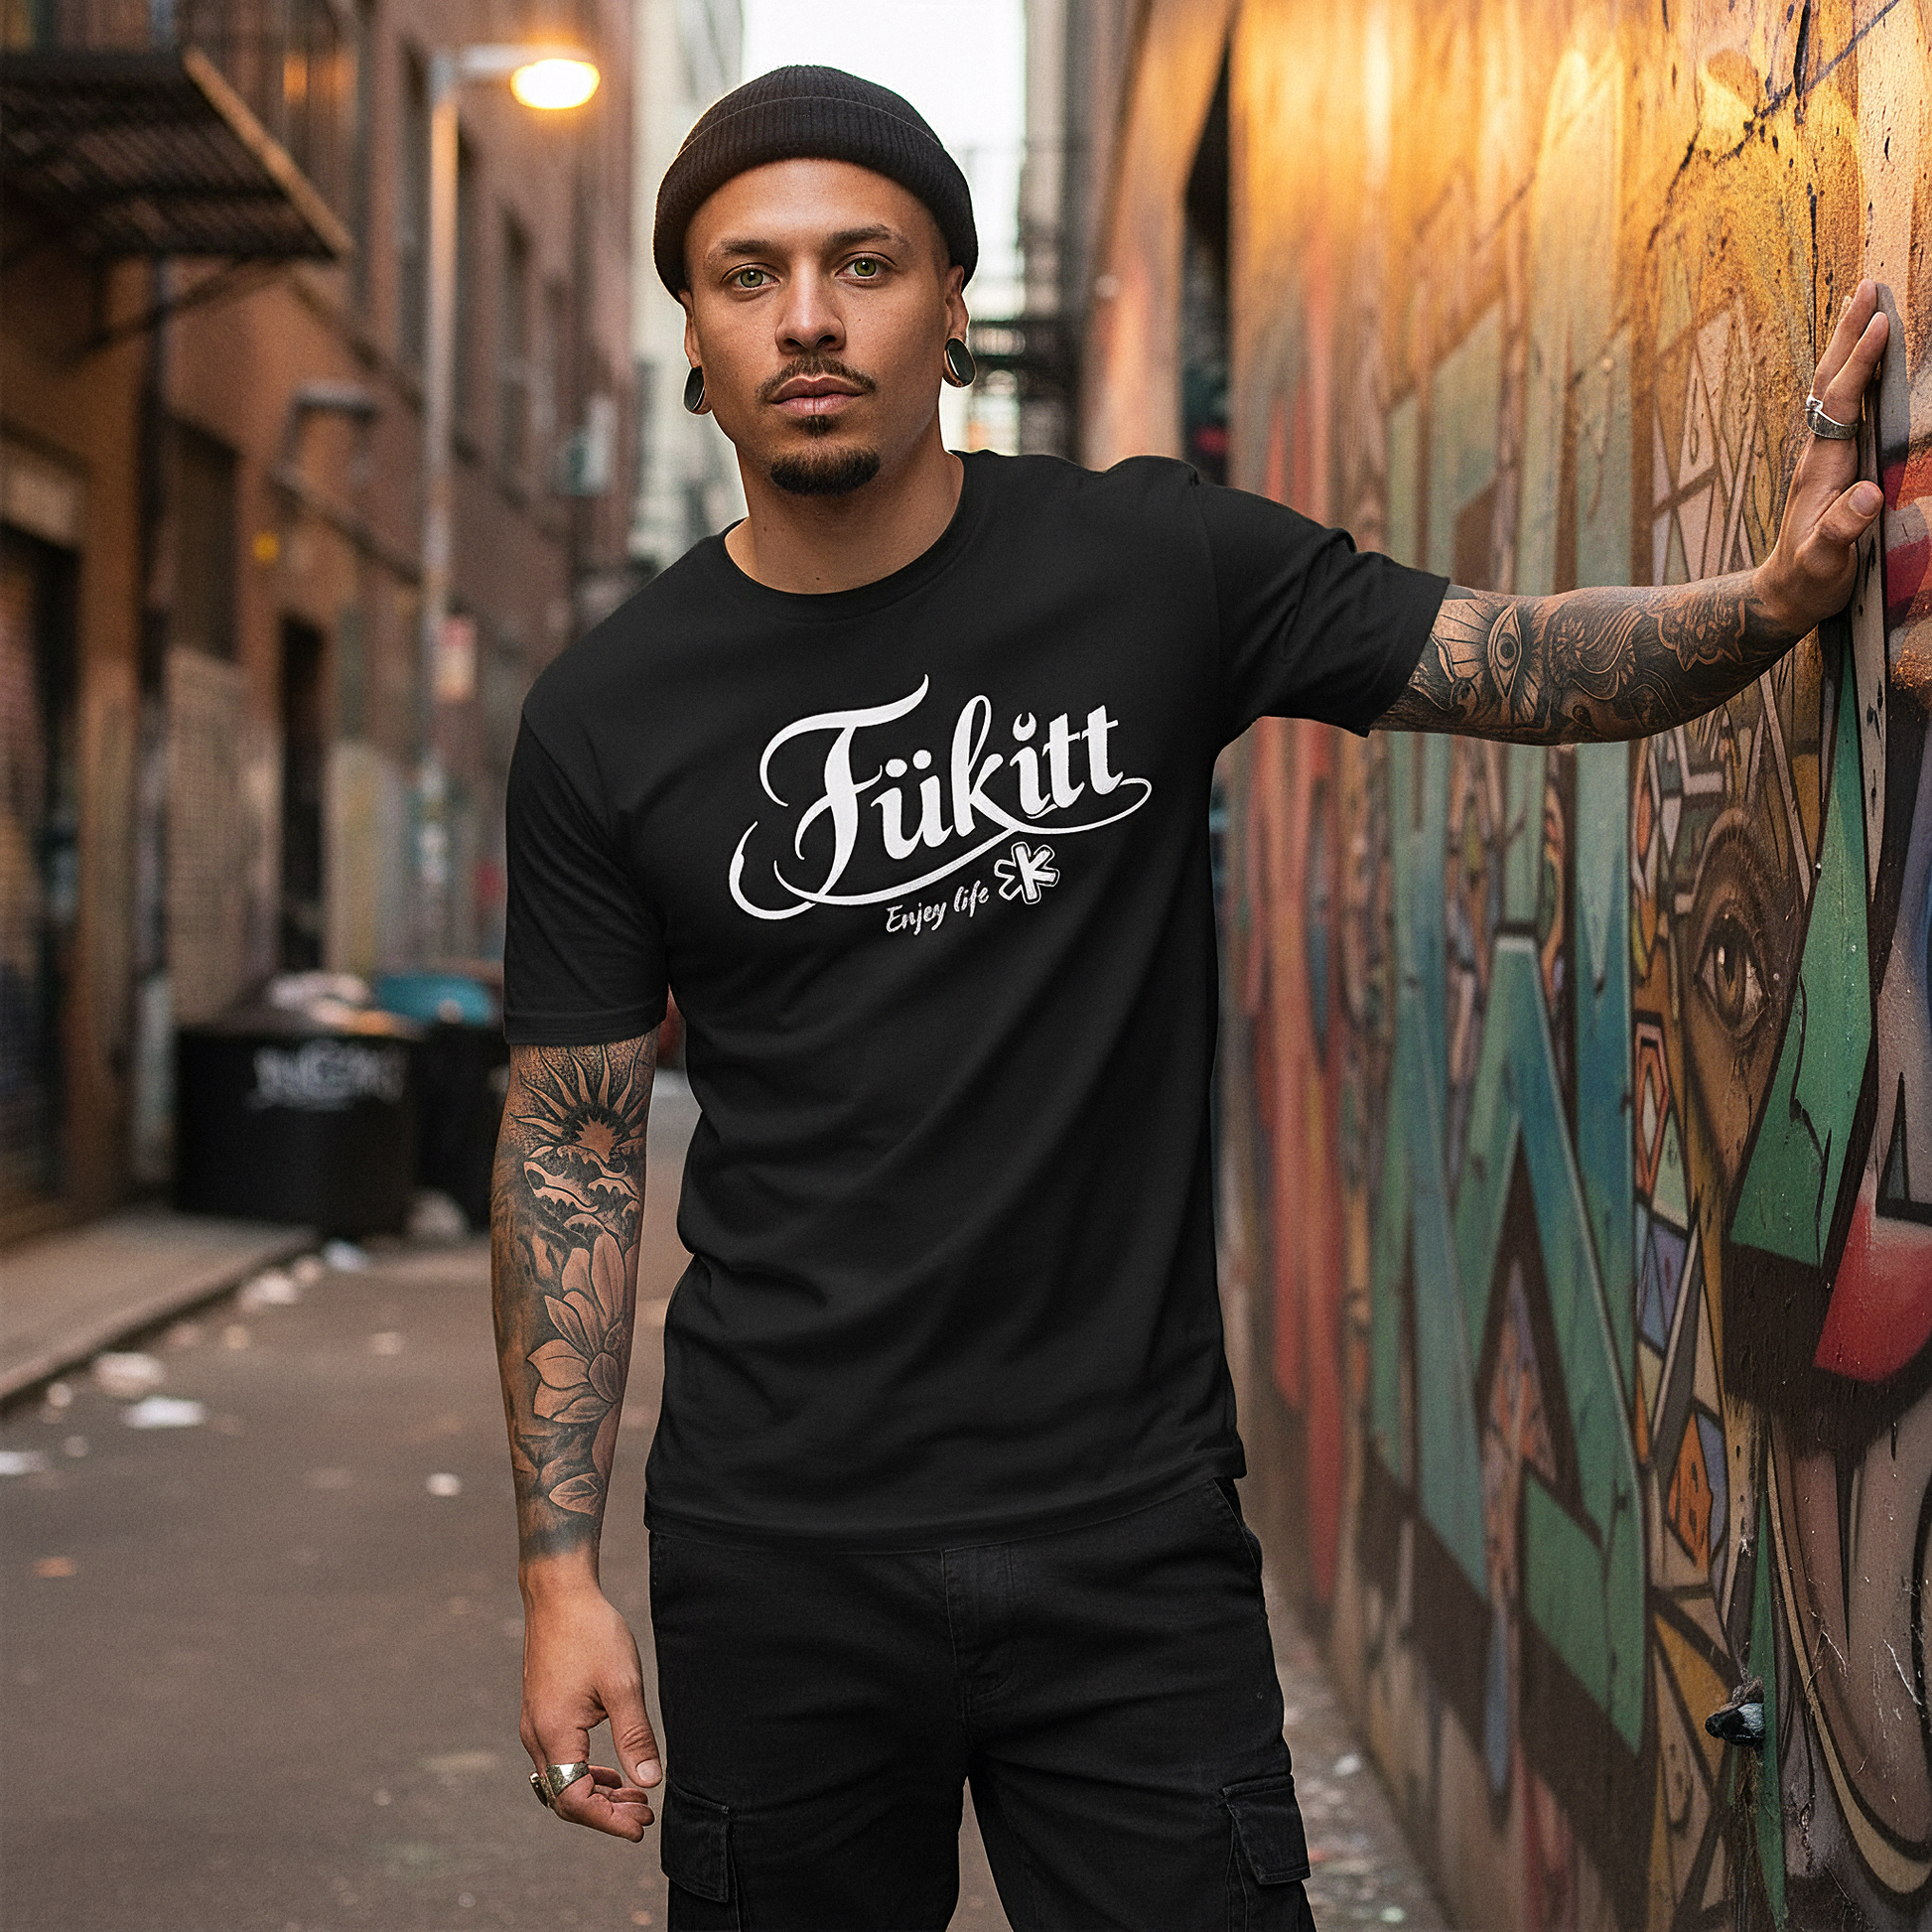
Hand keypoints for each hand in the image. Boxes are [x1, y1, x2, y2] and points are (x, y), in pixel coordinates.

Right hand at [520, 1575, 662, 1839]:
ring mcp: (536, 1724)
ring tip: (635, 1797)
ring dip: (597, 1794)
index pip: (575, 1800)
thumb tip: (650, 1782)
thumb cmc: (592, 1633)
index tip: (641, 1826)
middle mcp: (537, 1736)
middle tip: (644, 1816)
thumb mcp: (623, 1684)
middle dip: (605, 1812)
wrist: (560, 1595)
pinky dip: (587, 1773)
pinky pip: (560, 1760)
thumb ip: (635, 1736)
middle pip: (565, 1798)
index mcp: (554, 1733)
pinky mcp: (542, 1713)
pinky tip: (613, 1770)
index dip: (608, 1820)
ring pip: (562, 1781)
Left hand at [1757, 278, 1888, 634]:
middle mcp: (1818, 452)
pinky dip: (1856, 374)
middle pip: (1831, 382)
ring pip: (1835, 390)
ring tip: (1865, 304)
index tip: (1880, 324)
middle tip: (1867, 286)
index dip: (1860, 364)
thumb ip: (1842, 531)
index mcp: (1821, 466)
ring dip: (1848, 346)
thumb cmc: (1809, 580)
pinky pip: (1845, 407)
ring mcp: (1822, 456)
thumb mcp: (1826, 562)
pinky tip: (1866, 360)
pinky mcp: (1831, 463)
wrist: (1784, 595)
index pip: (1843, 403)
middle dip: (1848, 334)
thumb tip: (1867, 496)